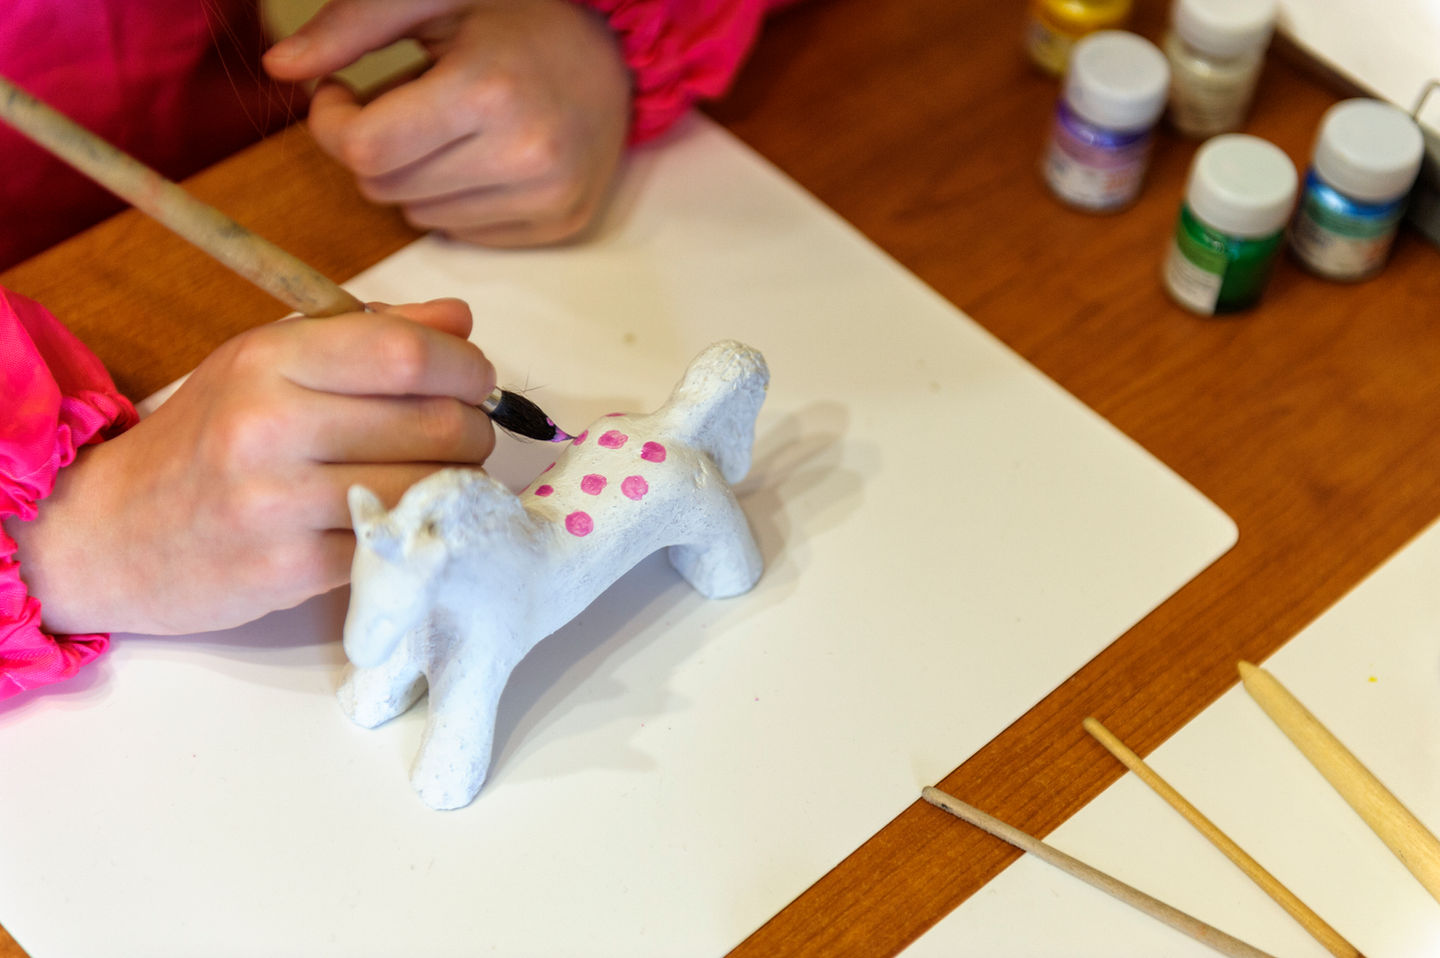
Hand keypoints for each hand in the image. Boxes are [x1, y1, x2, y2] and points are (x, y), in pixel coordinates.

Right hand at [6, 300, 496, 635]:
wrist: (108, 533)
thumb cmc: (206, 438)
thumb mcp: (269, 364)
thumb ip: (368, 335)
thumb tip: (459, 321)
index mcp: (270, 362)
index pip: (406, 353)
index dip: (467, 368)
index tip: (476, 381)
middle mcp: (270, 426)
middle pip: (434, 424)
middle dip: (475, 430)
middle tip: (466, 437)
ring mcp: (277, 504)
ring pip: (427, 489)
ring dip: (460, 486)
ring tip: (443, 480)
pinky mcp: (288, 570)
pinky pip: (393, 544)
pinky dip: (418, 532)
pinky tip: (405, 521)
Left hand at [263, 0, 631, 246]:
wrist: (615, 55)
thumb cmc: (518, 16)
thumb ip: (349, 27)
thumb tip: (280, 69)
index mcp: (487, 91)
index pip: (366, 151)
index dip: (332, 125)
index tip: (340, 93)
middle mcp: (524, 154)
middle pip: (386, 189)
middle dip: (372, 149)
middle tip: (396, 105)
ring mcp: (548, 196)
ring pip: (419, 216)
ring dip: (412, 176)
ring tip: (445, 128)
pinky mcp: (561, 223)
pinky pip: (463, 233)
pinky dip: (453, 199)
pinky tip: (478, 157)